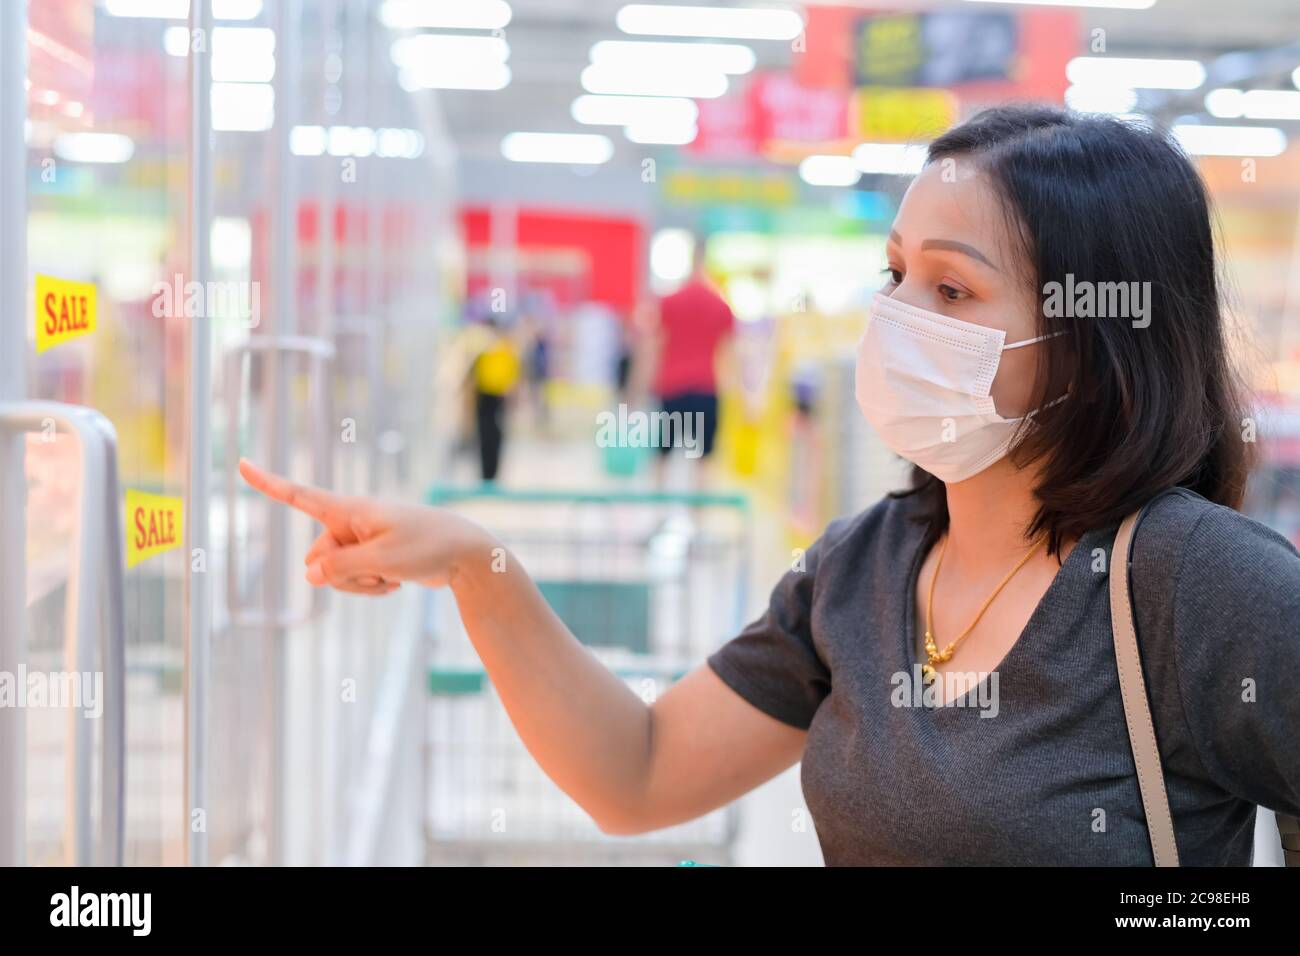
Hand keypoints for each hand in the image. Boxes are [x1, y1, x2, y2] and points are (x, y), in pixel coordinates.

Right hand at [238, 458, 490, 593]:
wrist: (466, 554)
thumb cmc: (428, 548)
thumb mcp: (382, 562)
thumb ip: (341, 568)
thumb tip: (309, 575)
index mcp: (351, 511)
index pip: (300, 495)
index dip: (268, 481)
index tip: (240, 462)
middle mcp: (352, 522)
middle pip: (317, 559)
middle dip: (341, 576)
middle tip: (380, 572)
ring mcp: (362, 540)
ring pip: (335, 576)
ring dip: (361, 585)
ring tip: (393, 576)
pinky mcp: (373, 556)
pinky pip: (356, 581)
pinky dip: (374, 587)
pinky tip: (398, 582)